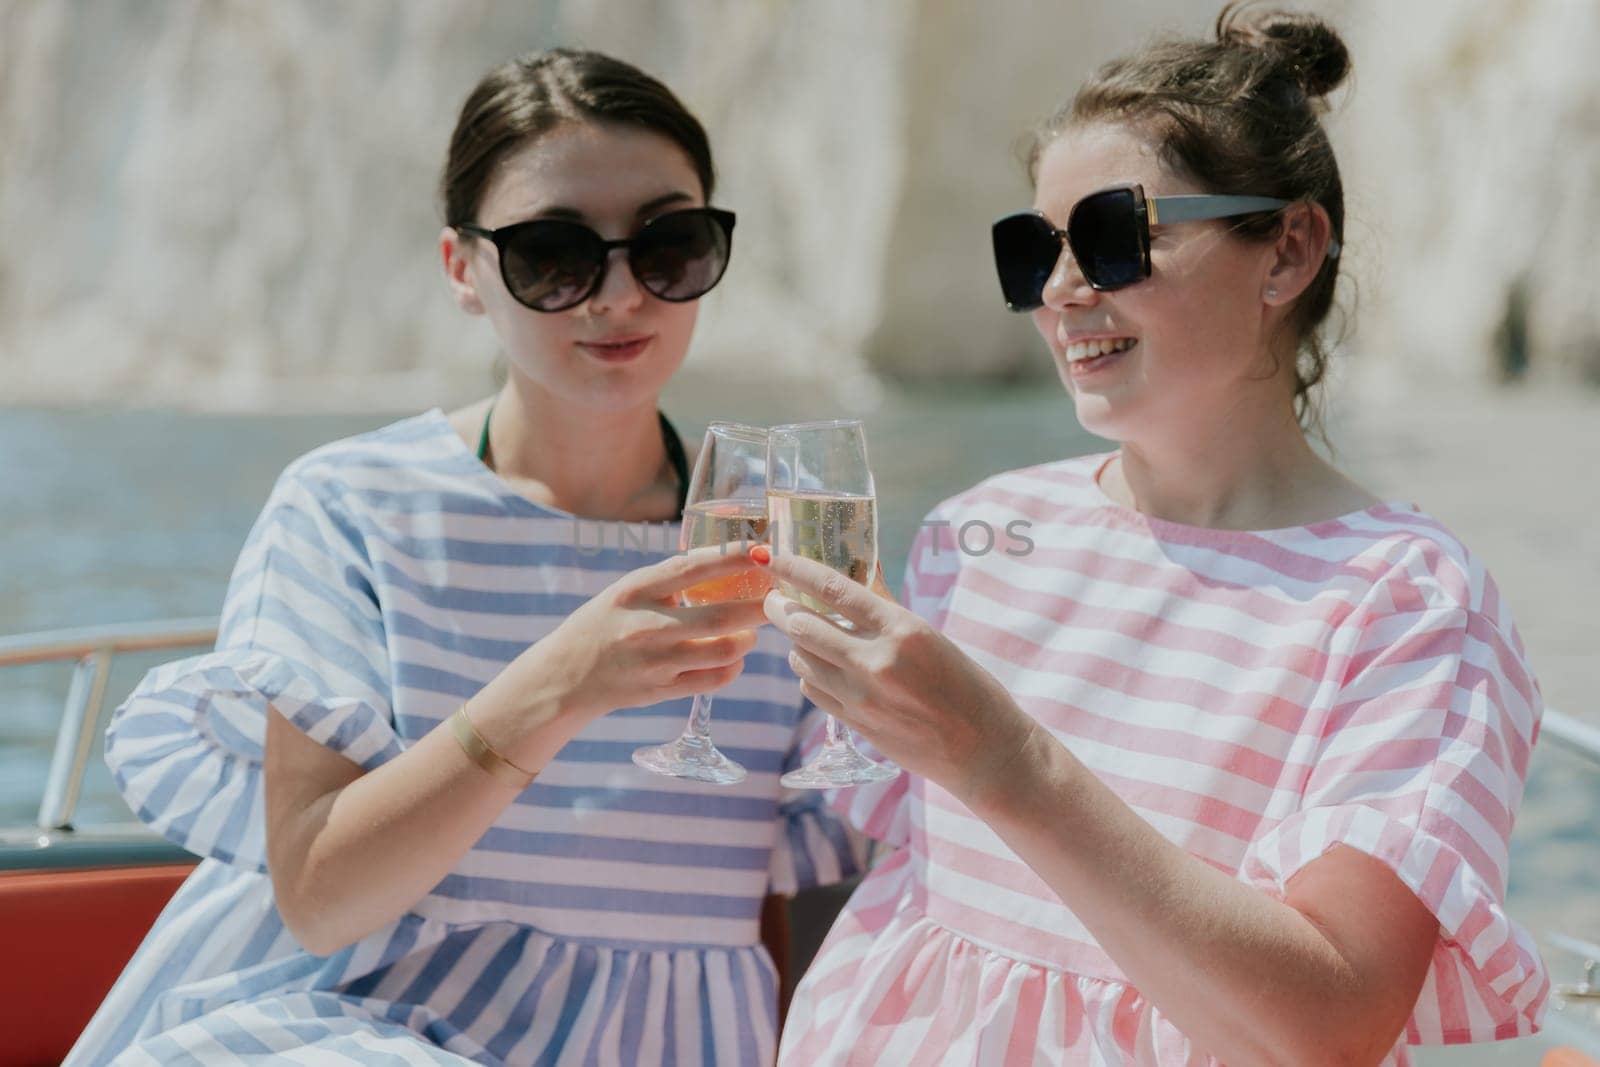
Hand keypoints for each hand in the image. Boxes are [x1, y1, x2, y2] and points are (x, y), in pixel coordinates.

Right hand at [500, 546, 770, 728]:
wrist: (564, 677)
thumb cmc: (603, 625)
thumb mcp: (627, 592)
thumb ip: (669, 582)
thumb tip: (725, 563)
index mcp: (636, 590)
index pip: (693, 568)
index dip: (733, 558)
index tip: (762, 551)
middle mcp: (646, 625)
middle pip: (720, 617)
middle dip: (757, 608)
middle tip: (777, 599)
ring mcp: (654, 661)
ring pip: (722, 652)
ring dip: (747, 640)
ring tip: (751, 632)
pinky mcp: (660, 690)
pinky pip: (712, 680)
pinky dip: (732, 667)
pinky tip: (734, 658)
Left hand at [751, 546, 1037, 803]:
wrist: (982, 750)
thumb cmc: (966, 685)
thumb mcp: (930, 635)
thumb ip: (887, 606)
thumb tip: (859, 570)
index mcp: (902, 630)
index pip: (833, 589)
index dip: (795, 569)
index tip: (771, 556)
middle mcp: (876, 662)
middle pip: (802, 626)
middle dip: (780, 607)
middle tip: (775, 598)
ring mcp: (861, 697)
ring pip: (800, 658)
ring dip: (795, 642)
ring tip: (803, 632)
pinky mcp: (854, 724)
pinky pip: (812, 688)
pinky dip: (808, 671)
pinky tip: (820, 665)